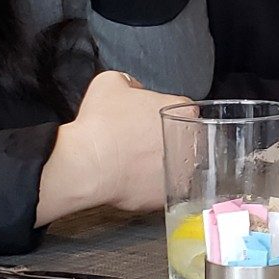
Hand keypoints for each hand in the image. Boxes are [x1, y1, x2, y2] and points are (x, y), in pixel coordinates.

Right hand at [42, 71, 187, 220]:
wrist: (89, 164)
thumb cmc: (100, 125)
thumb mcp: (111, 82)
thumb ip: (131, 83)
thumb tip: (134, 90)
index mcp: (182, 110)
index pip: (184, 108)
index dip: (163, 112)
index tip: (149, 117)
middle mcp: (190, 142)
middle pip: (185, 138)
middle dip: (167, 138)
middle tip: (140, 139)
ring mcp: (181, 173)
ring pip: (176, 166)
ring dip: (160, 163)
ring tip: (134, 160)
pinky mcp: (167, 197)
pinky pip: (161, 189)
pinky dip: (148, 185)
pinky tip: (130, 177)